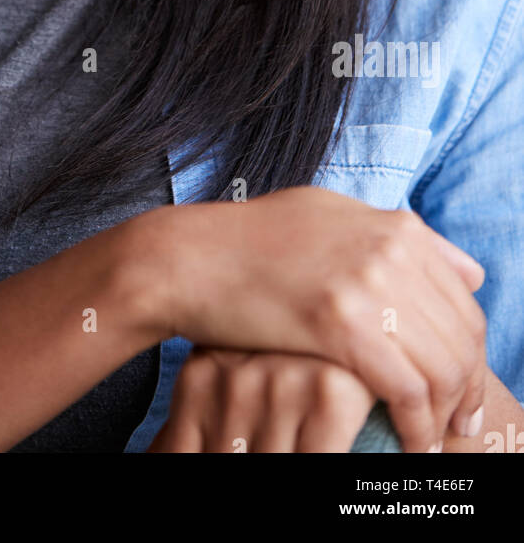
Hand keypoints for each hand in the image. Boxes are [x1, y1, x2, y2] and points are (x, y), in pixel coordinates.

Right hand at [154, 187, 486, 452]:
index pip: (466, 300)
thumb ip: (397, 239)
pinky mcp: (341, 323)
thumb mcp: (331, 218)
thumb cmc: (252, 243)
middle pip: (463, 335)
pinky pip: (407, 389)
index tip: (463, 388)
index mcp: (394, 226)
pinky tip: (406, 442)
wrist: (189, 257)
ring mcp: (368, 281)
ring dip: (445, 414)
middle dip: (467, 389)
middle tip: (458, 424)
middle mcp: (390, 247)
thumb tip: (468, 272)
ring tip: (430, 439)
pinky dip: (417, 426)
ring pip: (443, 365)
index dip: (471, 352)